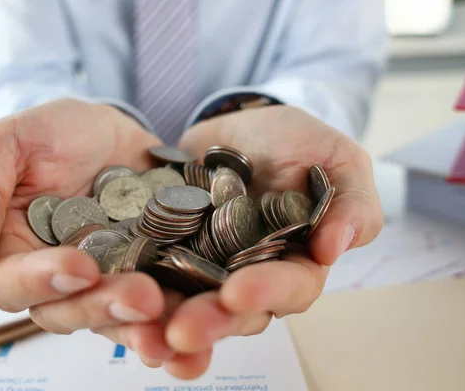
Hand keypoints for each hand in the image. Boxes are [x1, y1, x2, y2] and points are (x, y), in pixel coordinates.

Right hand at [0, 99, 211, 374]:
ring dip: (142, 329)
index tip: (78, 266)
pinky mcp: (147, 278)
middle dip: (103, 308)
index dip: (40, 281)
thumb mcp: (13, 140)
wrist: (115, 130)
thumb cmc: (56, 132)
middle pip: (67, 312)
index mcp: (14, 250)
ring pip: (115, 320)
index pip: (11, 282)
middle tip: (141, 298)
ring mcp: (105, 282)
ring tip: (172, 329)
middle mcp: (57, 277)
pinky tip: (200, 334)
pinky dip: (176, 322)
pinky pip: (159, 309)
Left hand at [161, 105, 383, 374]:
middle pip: (235, 312)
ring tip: (146, 335)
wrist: (236, 129)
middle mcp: (251, 277)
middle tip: (182, 331)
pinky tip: (114, 308)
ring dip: (169, 324)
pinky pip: (153, 282)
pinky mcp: (168, 257)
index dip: (267, 292)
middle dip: (210, 322)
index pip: (290, 288)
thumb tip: (337, 247)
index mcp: (296, 262)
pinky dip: (136, 299)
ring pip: (192, 307)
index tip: (238, 291)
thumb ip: (350, 201)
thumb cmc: (294, 142)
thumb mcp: (335, 159)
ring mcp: (207, 270)